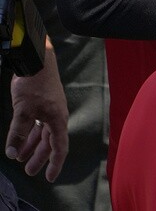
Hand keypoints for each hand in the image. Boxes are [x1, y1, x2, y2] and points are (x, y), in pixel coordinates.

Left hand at [6, 43, 68, 181]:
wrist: (38, 62)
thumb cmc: (34, 85)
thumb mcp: (23, 110)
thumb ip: (18, 132)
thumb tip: (12, 153)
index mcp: (57, 120)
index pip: (59, 147)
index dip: (55, 164)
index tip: (50, 178)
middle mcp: (57, 117)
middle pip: (50, 143)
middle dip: (39, 157)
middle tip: (28, 170)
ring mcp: (51, 110)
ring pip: (43, 134)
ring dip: (33, 146)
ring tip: (20, 157)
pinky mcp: (44, 104)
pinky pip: (39, 124)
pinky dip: (30, 134)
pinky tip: (21, 138)